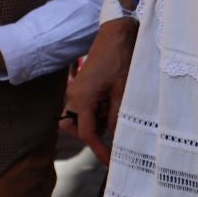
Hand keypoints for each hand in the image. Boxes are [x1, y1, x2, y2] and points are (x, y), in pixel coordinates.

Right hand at [70, 17, 136, 162]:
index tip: (111, 163)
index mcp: (82, 98)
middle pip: (75, 128)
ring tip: (115, 112)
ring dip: (96, 122)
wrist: (116, 33)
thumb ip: (118, 117)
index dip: (100, 150)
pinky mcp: (82, 85)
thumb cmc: (120, 59)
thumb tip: (118, 139)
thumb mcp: (123, 92)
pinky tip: (112, 102)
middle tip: (111, 133)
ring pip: (79, 118)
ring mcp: (76, 89)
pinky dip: (97, 112)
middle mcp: (74, 95)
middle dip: (92, 135)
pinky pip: (85, 107)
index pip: (87, 134)